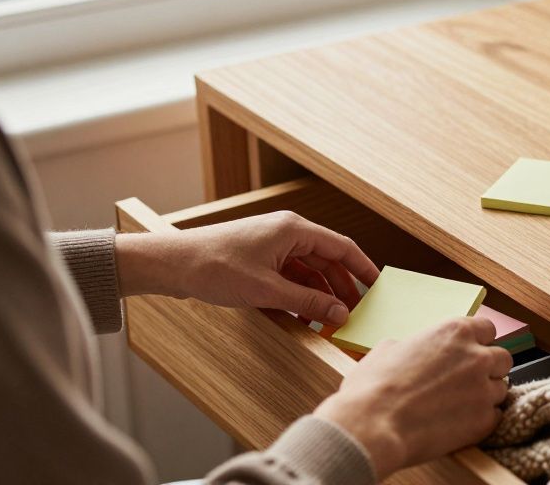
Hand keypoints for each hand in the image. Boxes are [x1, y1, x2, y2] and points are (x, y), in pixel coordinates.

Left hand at [116, 211, 379, 325]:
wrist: (171, 264)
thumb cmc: (215, 268)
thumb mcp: (268, 291)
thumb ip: (309, 303)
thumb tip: (340, 313)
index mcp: (294, 229)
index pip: (342, 247)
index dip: (363, 268)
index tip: (378, 287)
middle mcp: (287, 232)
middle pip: (327, 260)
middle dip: (341, 287)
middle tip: (354, 313)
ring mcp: (272, 245)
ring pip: (308, 270)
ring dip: (319, 295)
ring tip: (328, 321)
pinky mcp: (259, 259)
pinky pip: (290, 276)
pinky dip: (299, 295)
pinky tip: (302, 316)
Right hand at [315, 316, 511, 478]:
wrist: (373, 425)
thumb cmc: (373, 387)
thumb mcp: (387, 349)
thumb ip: (411, 345)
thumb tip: (406, 349)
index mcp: (455, 332)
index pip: (487, 329)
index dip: (478, 342)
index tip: (470, 352)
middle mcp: (476, 356)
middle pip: (502, 358)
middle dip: (489, 369)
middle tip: (468, 381)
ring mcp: (483, 389)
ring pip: (501, 389)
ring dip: (485, 396)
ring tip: (460, 406)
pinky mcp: (484, 421)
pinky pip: (496, 417)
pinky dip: (483, 420)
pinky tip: (461, 424)